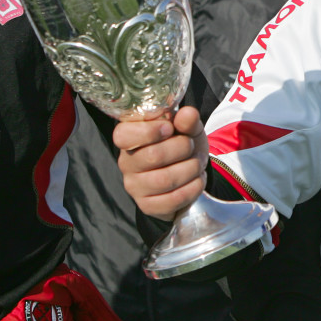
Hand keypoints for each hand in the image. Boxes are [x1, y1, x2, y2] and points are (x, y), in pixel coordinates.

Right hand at [114, 106, 207, 220]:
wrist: (188, 173)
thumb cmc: (181, 145)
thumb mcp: (187, 128)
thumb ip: (187, 120)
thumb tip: (187, 114)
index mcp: (128, 138)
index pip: (123, 135)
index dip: (149, 131)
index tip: (170, 128)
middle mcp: (126, 163)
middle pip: (153, 156)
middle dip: (182, 148)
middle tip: (191, 147)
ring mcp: (134, 186)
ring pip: (165, 179)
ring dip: (191, 169)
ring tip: (196, 163)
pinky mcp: (147, 205)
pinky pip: (173, 199)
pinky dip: (194, 187)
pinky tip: (196, 179)